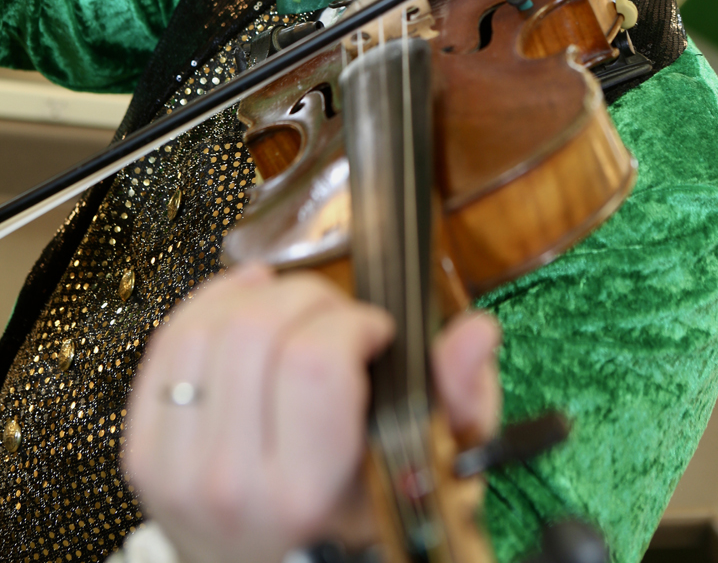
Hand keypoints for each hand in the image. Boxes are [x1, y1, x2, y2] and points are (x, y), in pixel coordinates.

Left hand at [125, 264, 499, 562]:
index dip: (352, 323)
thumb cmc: (347, 520)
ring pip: (213, 326)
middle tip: (337, 318)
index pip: (315, 362)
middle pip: (259, 330)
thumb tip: (475, 332)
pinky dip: (213, 304)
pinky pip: (171, 341)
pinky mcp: (144, 447)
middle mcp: (231, 483)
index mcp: (305, 493)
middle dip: (311, 299)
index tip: (374, 332)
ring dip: (263, 296)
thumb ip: (458, 400)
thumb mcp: (421, 474)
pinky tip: (247, 303)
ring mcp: (177, 466)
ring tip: (296, 312)